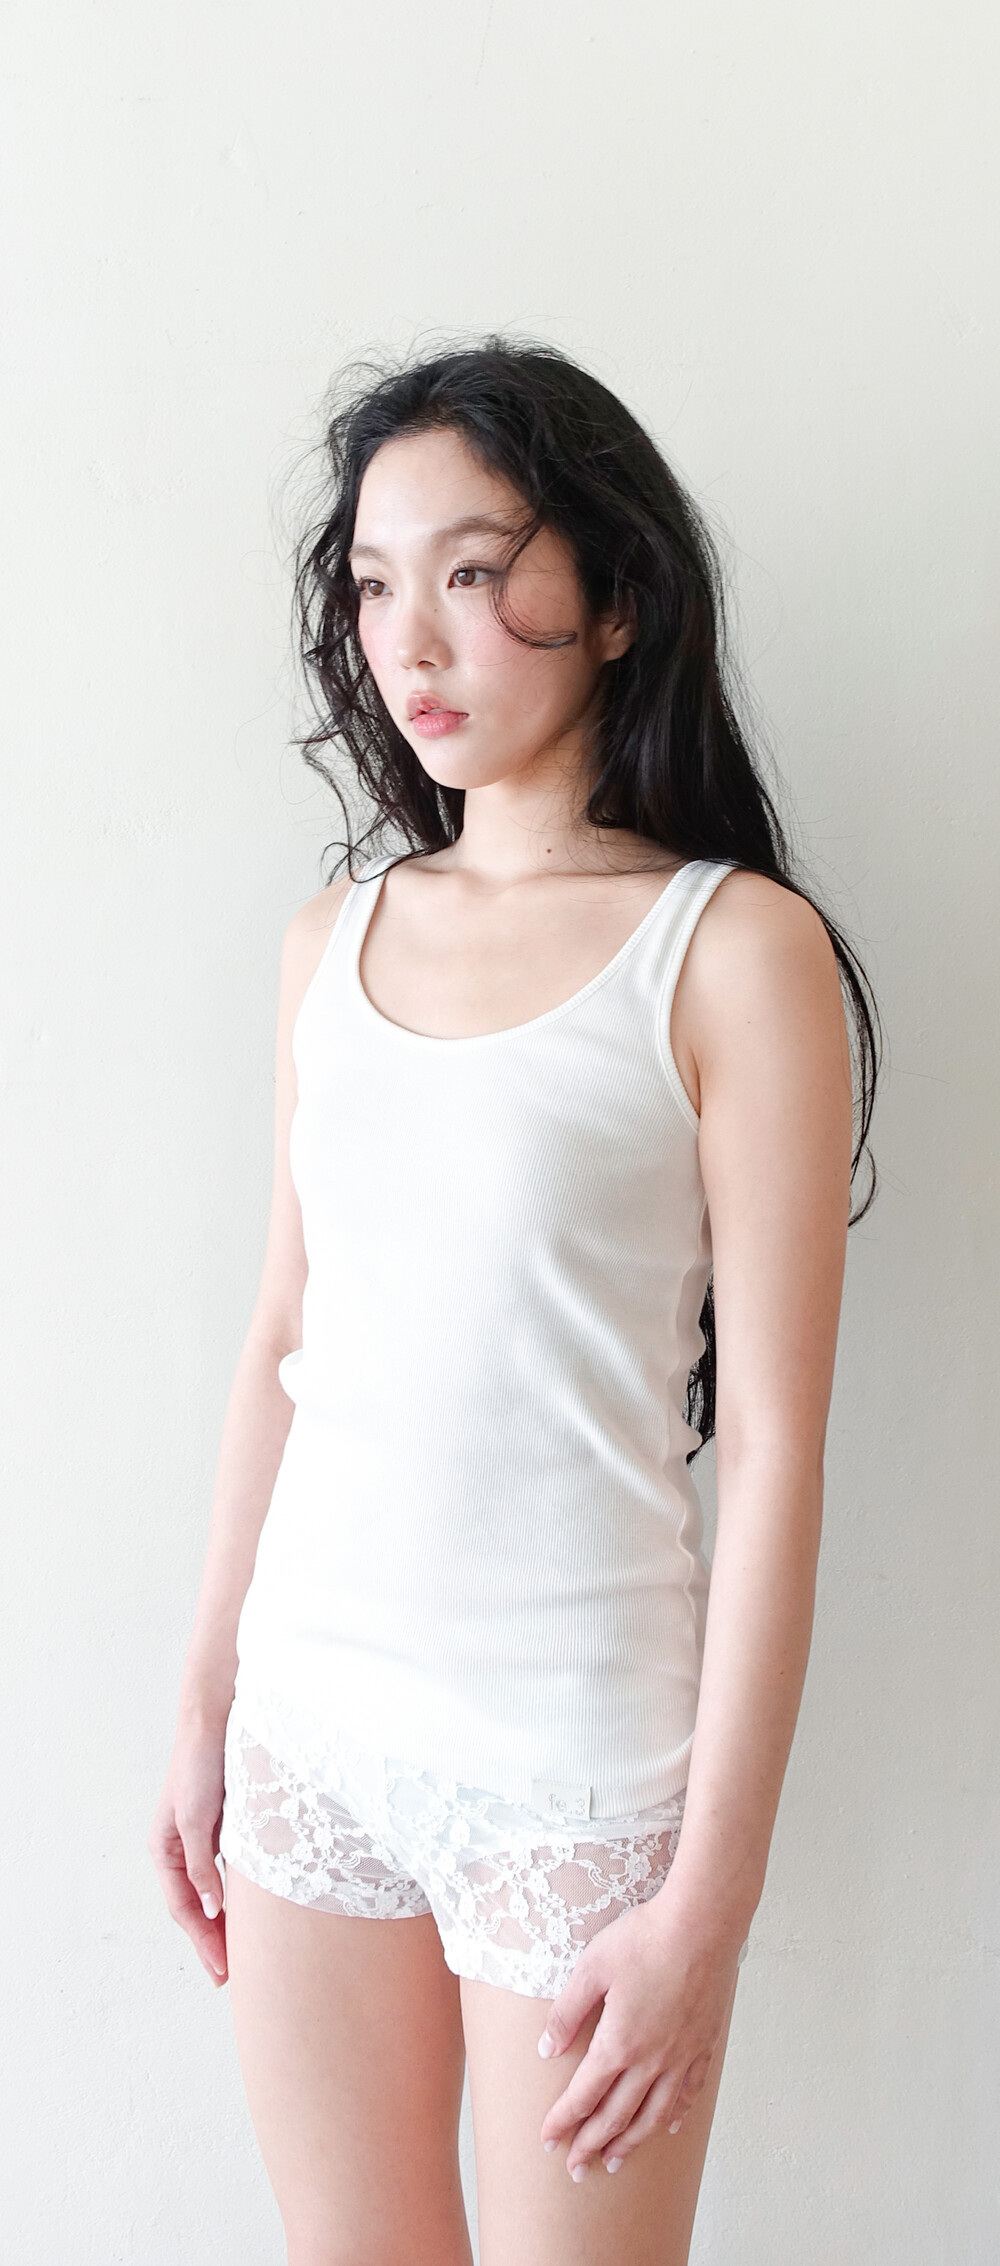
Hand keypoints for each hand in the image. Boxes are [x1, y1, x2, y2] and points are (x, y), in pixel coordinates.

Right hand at [147, 1711, 229, 1986]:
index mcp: (165, 1849)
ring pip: (213, 1892)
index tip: (222, 1971)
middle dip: (211, 1941)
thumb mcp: (196, 1820)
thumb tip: (210, 1909)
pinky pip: (229, 1872)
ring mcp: (204, 1838)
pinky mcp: (226, 1827)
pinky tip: (251, 1912)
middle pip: (195, 1907)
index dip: (202, 1941)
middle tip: (230, 1977)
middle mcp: (182, 1848)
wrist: (218, 1719)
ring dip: (224, 1922)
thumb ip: (200, 1866)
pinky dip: (237, 1896)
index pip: (183, 1908)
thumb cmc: (201, 1765)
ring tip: (240, 1955)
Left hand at [537, 1891, 742, 2178]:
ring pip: (653, 2115)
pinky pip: (687, 2094)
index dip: (563, 2121)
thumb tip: (546, 2051)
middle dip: (591, 2145)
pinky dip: (673, 2116)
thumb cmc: (644, 1938)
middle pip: (616, 2116)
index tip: (547, 2141)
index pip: (584, 2096)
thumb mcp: (592, 1967)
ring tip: (614, 2162)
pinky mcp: (703, 2045)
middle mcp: (651, 2061)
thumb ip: (567, 2013)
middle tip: (574, 2169)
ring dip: (630, 2142)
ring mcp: (681, 2056)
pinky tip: (666, 2126)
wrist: (702, 1923)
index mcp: (619, 2044)